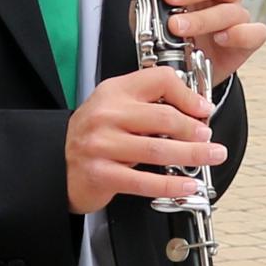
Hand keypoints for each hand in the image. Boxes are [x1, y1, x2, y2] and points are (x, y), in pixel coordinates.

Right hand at [66, 64, 221, 213]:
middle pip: (163, 118)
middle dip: (194, 129)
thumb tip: (193, 109)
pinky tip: (187, 185)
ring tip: (209, 157)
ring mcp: (102, 145)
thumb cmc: (92, 136)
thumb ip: (149, 102)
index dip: (188, 94)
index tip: (203, 109)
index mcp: (114, 93)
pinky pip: (144, 182)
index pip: (158, 80)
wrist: (56, 163)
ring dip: (191, 155)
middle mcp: (107, 116)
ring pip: (158, 150)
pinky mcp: (102, 174)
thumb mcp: (116, 106)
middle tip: (209, 137)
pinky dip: (170, 185)